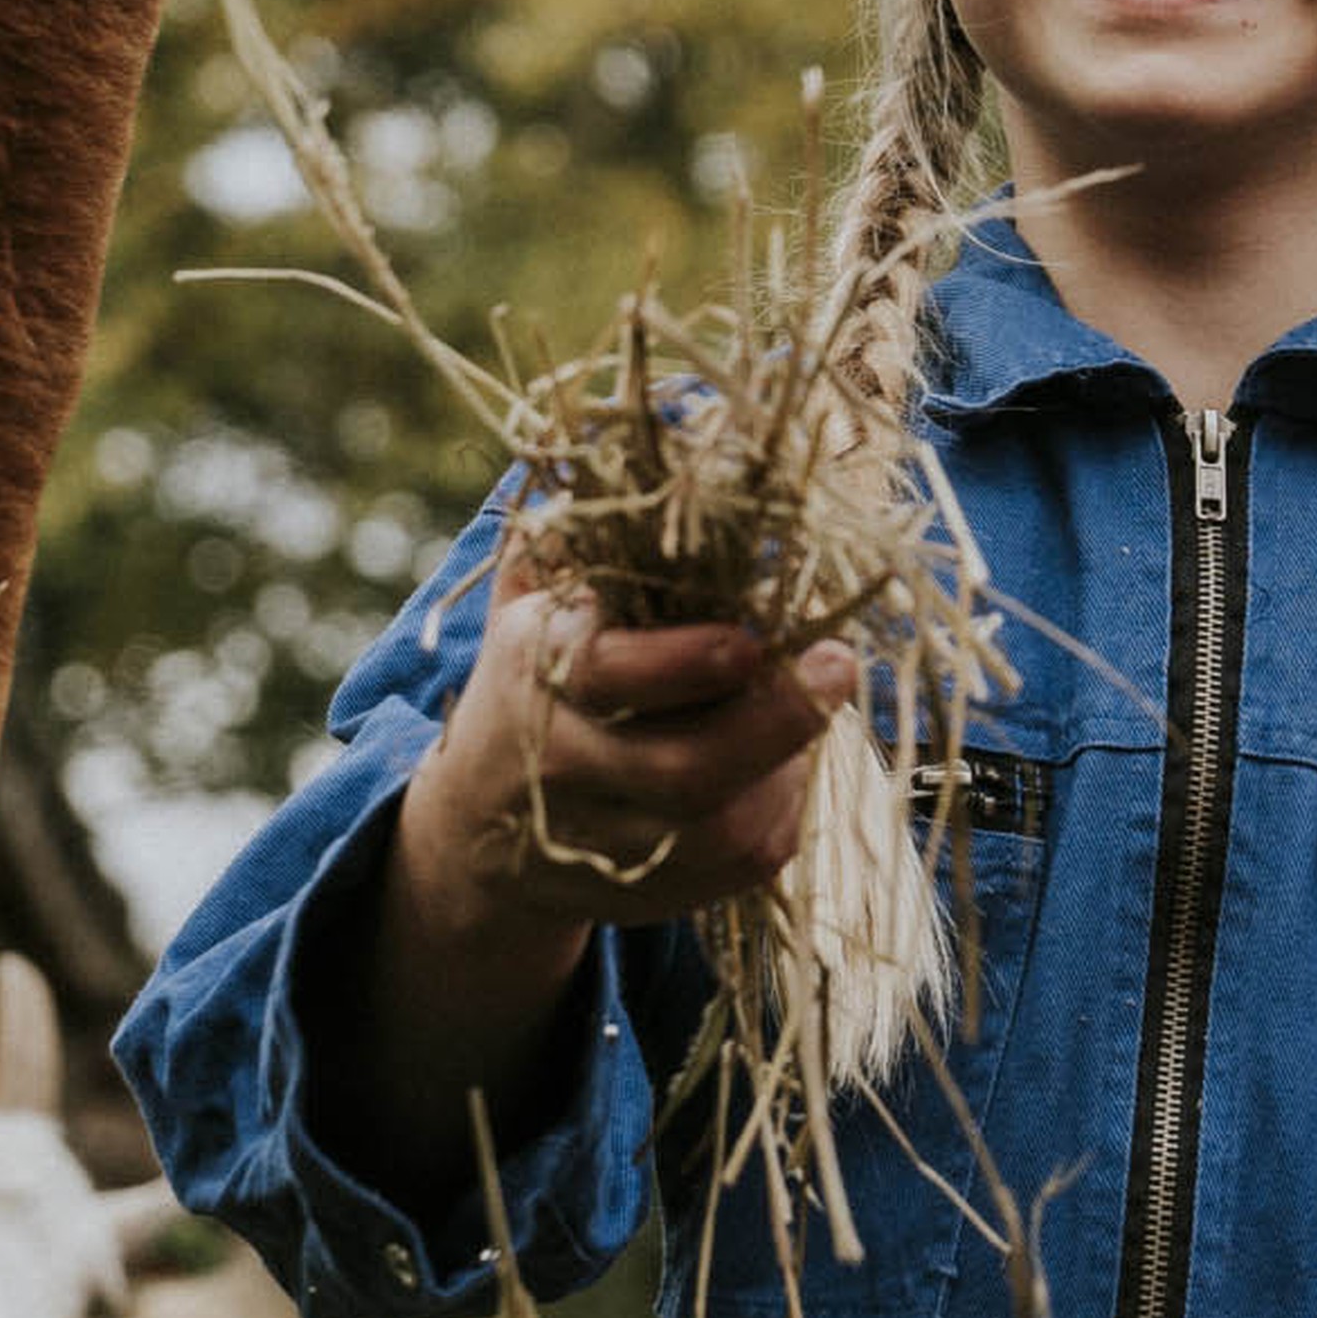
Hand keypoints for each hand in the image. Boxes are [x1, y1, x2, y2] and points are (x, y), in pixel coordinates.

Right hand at [396, 559, 852, 940]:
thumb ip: (597, 518)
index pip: (608, 675)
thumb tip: (692, 420)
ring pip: (724, 829)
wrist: (479, 828)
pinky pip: (741, 867)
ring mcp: (606, 845)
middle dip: (777, 720)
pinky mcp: (649, 897)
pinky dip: (784, 812)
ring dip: (791, 766)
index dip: (686, 662)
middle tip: (838, 665)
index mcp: (537, 675)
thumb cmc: (537, 676)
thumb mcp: (539, 591)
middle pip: (685, 771)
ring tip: (817, 705)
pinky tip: (789, 765)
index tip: (751, 636)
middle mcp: (565, 769)